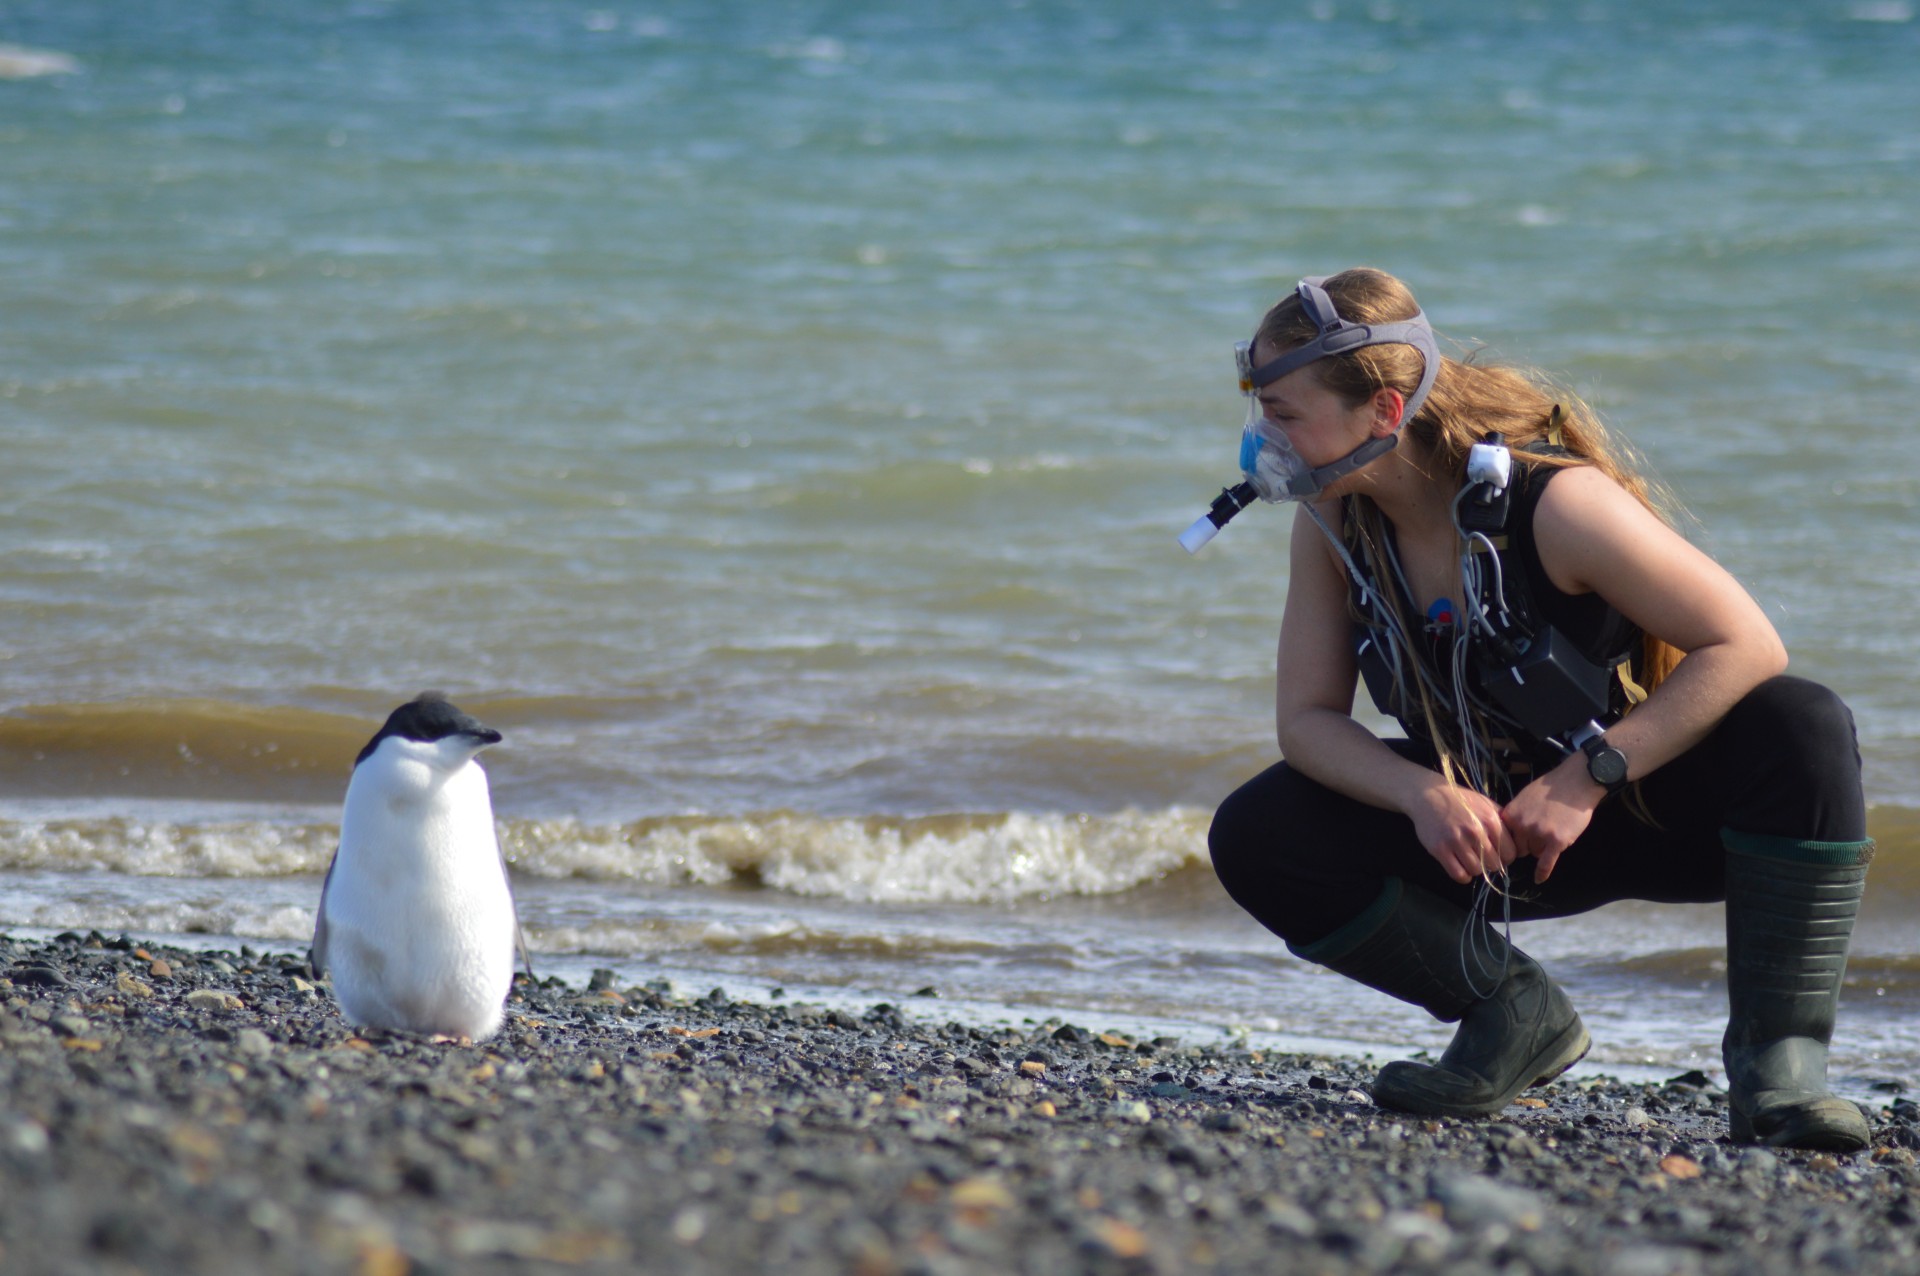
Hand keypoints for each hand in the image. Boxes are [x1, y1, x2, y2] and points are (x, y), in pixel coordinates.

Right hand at [1405, 777, 1516, 884]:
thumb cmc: (1461, 800)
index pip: (1510, 853)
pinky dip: (1463, 875)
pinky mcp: (1440, 849)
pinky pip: (1458, 874)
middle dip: (1491, 864)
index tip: (1498, 855)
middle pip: (1494, 865)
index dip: (1506, 857)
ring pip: (1476, 871)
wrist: (1429, 795)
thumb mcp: (1486, 804)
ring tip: (1470, 859)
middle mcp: (1475, 831)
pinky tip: (1461, 867)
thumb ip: (1502, 822)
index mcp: (1490, 820)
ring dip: (1475, 869)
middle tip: (1483, 858)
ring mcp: (1456, 841)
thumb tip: (1516, 844)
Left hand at [1500, 756, 1603, 881]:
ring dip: (1542, 848)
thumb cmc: (1550, 787)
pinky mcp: (1556, 841)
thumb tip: (1505, 830)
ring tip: (1555, 831)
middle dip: (1529, 844)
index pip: (1505, 838)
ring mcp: (1539, 834)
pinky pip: (1546, 863)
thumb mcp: (1523, 797)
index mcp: (1511, 815)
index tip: (1518, 842)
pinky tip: (1539, 880)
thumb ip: (1514, 814)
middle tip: (1541, 833)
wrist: (1575, 782)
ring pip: (1535, 853)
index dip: (1514, 839)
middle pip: (1520, 848)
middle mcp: (1521, 826)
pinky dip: (1542, 873)